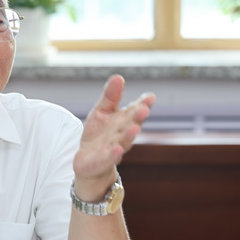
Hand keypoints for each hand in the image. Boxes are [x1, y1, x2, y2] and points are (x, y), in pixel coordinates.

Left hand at [73, 75, 155, 194]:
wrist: (89, 162)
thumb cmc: (99, 135)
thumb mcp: (101, 112)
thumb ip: (111, 97)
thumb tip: (118, 77)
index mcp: (124, 122)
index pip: (135, 111)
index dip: (143, 105)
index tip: (150, 97)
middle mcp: (122, 135)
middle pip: (132, 125)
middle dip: (138, 118)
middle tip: (144, 109)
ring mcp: (113, 149)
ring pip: (123, 142)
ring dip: (129, 136)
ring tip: (134, 127)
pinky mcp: (102, 161)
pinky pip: (109, 158)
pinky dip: (113, 154)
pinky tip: (117, 149)